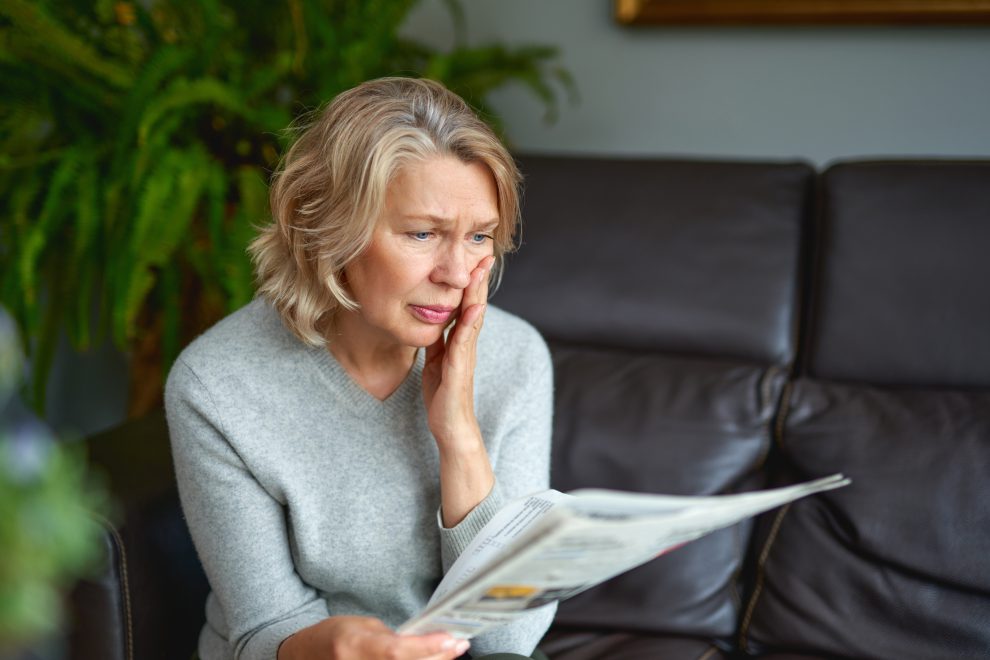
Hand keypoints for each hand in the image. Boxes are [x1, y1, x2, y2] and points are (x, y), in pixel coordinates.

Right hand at [277, 615, 469, 659]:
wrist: (306, 655)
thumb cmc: (333, 637)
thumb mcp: (362, 626)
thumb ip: (391, 637)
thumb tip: (424, 641)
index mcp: (354, 646)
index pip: (397, 651)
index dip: (427, 647)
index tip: (452, 639)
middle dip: (438, 657)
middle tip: (458, 644)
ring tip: (448, 652)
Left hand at [422, 255, 493, 445]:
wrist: (451, 428)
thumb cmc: (444, 398)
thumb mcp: (435, 363)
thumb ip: (437, 343)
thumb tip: (432, 324)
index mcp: (459, 344)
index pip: (467, 307)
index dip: (470, 285)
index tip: (474, 261)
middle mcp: (466, 346)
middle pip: (475, 307)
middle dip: (479, 282)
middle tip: (485, 256)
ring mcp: (465, 356)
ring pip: (473, 319)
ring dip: (477, 294)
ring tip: (481, 272)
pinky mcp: (459, 369)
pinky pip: (464, 341)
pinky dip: (468, 323)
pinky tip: (472, 308)